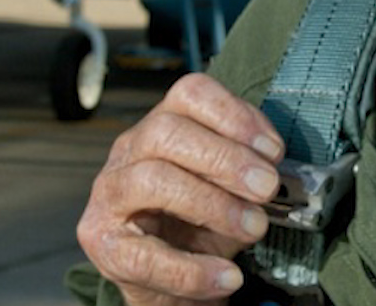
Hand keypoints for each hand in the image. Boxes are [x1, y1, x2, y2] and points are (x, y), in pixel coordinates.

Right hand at [78, 72, 284, 303]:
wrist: (172, 281)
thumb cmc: (198, 225)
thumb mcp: (227, 188)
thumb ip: (245, 168)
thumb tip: (272, 163)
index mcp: (161, 125)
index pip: (189, 94)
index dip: (234, 114)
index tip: (273, 150)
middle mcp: (128, 151)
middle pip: (166, 131)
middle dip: (225, 158)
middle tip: (266, 188)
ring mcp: (109, 195)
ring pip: (152, 179)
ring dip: (212, 204)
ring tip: (254, 228)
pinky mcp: (102, 243)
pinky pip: (145, 255)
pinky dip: (193, 270)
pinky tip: (227, 277)